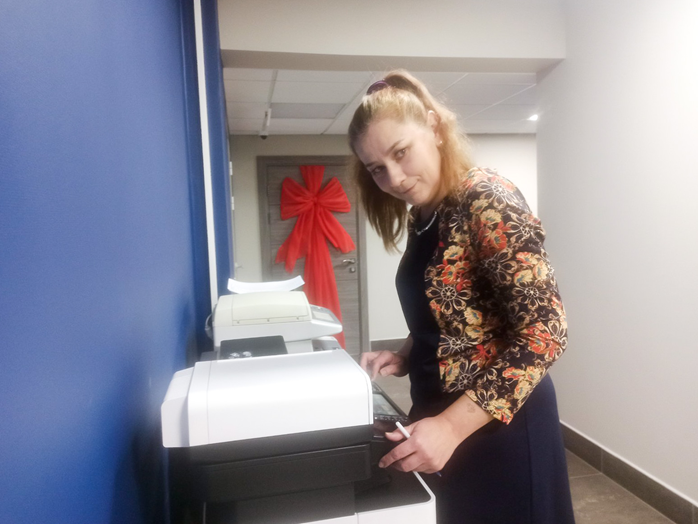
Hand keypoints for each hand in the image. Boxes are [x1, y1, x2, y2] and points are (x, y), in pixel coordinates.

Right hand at [360, 350, 407, 379]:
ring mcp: (375, 356)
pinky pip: (366, 362)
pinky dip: (364, 368)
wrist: (404, 360)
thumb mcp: (400, 368)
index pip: (376, 362)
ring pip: (364, 358)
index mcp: (386, 355)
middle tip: (363, 375)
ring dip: (362, 366)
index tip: (372, 379)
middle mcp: (379, 354)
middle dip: (362, 365)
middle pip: (365, 356)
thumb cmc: (402, 364)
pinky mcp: (373, 360)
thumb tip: (381, 373)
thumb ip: (391, 369)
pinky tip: (366, 375)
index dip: (373, 370)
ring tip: (363, 376)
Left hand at [378, 395, 494, 473]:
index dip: (387, 459)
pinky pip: (422, 471)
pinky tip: (419, 458)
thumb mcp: (415, 425)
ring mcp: (431, 462)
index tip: (382, 463)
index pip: (397, 454)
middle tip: (393, 462)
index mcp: (416, 442)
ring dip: (407, 465)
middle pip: (404, 466)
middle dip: (396, 465)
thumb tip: (388, 436)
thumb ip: (400, 432)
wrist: (451, 430)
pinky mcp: (436, 467)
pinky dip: (417, 466)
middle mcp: (424, 454)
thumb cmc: (433, 426)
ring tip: (409, 456)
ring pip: (413, 469)